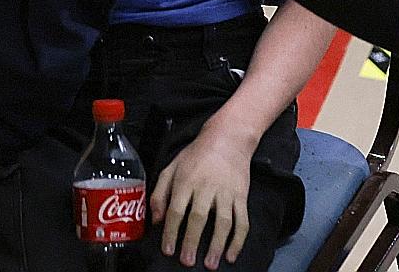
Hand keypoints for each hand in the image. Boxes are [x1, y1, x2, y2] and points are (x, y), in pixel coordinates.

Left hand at [150, 129, 254, 268]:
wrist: (228, 139)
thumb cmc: (196, 155)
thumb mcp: (172, 167)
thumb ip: (160, 192)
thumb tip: (156, 220)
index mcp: (186, 181)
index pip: (176, 210)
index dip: (171, 231)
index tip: (168, 250)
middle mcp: (206, 187)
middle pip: (198, 217)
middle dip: (192, 241)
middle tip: (187, 261)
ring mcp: (226, 193)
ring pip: (223, 222)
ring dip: (217, 244)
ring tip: (210, 264)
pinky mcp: (241, 196)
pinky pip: (242, 221)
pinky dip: (238, 240)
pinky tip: (231, 255)